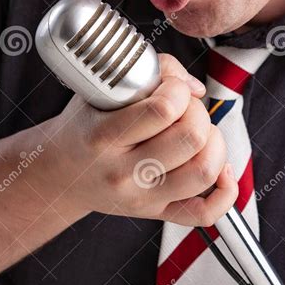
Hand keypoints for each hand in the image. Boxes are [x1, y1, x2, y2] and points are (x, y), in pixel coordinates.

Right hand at [43, 53, 237, 226]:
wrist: (60, 174)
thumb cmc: (85, 127)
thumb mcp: (101, 90)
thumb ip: (151, 72)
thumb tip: (195, 88)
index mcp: (104, 137)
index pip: (163, 109)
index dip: (179, 89)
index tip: (171, 87)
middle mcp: (123, 173)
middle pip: (190, 139)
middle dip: (199, 113)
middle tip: (185, 109)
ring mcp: (143, 198)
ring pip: (204, 172)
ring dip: (215, 143)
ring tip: (200, 132)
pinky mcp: (157, 213)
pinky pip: (204, 213)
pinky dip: (225, 191)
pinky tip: (220, 167)